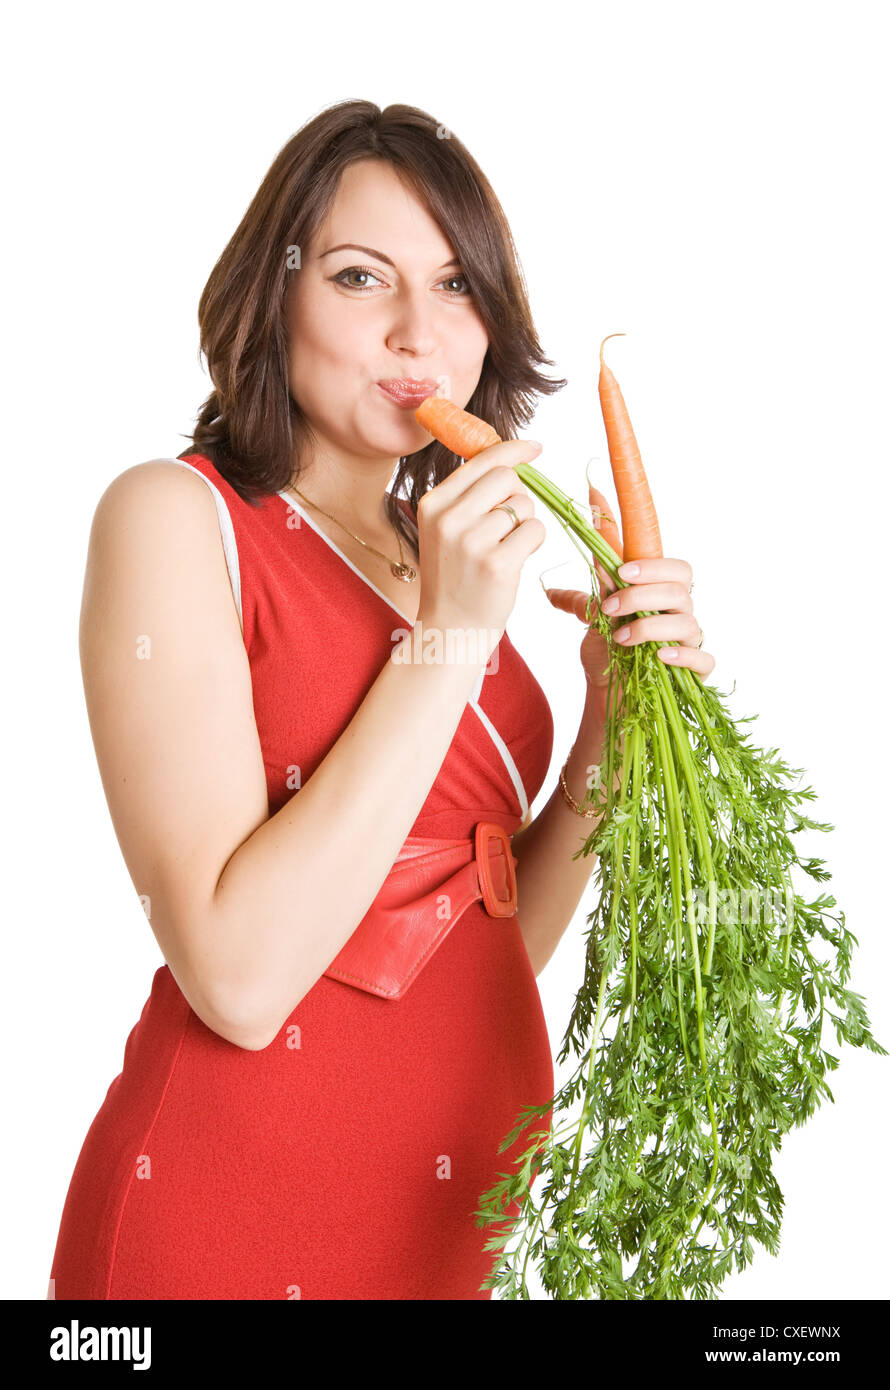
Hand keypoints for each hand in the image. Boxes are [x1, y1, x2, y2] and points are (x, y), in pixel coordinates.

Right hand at [415, 439, 545, 660]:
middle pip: (507, 478)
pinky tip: (515, 561)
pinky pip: (535, 531)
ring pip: (525, 506)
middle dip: (519, 496)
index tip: (534, 446)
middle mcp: (448, 519)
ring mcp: (472, 542)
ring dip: (526, 525)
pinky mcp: (497, 564)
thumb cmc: (455, 577)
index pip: (481, 461)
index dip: (513, 450)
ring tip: (506, 549)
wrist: (450, 630)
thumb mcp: (446, 530)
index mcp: (433, 504)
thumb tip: (511, 458)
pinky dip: (533, 543)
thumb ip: (470, 496)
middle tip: (510, 524)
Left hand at [603, 557, 714, 678]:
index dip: (654, 568)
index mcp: (663, 596)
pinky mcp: (695, 671)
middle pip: (680, 593)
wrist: (605, 689)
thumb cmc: (607, 648)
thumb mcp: (595, 619)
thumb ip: (596, 595)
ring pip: (688, 625)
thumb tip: (590, 565)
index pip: (677, 570)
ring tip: (620, 638)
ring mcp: (689, 643)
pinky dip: (684, 656)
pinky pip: (704, 660)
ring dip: (650, 628)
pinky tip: (661, 656)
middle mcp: (680, 616)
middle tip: (610, 608)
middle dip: (641, 596)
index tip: (622, 572)